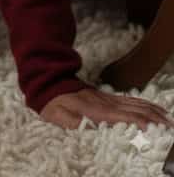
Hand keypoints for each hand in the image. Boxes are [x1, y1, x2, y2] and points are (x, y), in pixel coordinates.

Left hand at [40, 87, 173, 130]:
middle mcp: (106, 103)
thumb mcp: (59, 115)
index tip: (152, 129)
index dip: (137, 122)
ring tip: (168, 119)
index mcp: (96, 109)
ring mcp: (108, 98)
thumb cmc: (53, 103)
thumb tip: (91, 129)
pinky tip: (154, 108)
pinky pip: (130, 99)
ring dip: (153, 111)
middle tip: (169, 127)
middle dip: (154, 118)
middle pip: (135, 109)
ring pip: (135, 103)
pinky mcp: (107, 97)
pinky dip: (145, 103)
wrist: (48, 82)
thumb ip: (74, 122)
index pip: (122, 116)